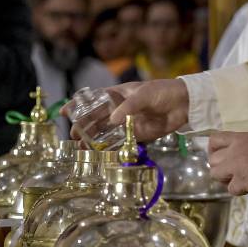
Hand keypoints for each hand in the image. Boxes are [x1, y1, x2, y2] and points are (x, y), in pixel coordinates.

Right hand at [74, 79, 188, 142]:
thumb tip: (112, 121)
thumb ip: (127, 107)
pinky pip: (121, 143)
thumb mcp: (143, 94)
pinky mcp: (137, 135)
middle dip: (83, 127)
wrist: (183, 103)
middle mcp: (118, 109)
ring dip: (94, 140)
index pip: (92, 100)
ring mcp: (127, 123)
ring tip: (82, 148)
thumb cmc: (161, 92)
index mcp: (117, 95)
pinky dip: (111, 149)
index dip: (77, 105)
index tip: (64, 112)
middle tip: (74, 136)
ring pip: (106, 133)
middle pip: (96, 119)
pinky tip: (101, 154)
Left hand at [208, 131, 247, 195]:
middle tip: (230, 172)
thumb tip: (240, 153)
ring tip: (237, 180)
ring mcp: (236, 167)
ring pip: (216, 175)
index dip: (213, 149)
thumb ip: (245, 145)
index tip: (219, 155)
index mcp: (239, 138)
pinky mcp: (243, 182)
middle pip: (212, 160)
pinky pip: (231, 189)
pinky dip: (238, 190)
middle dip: (220, 167)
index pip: (214, 140)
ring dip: (225, 179)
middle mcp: (233, 151)